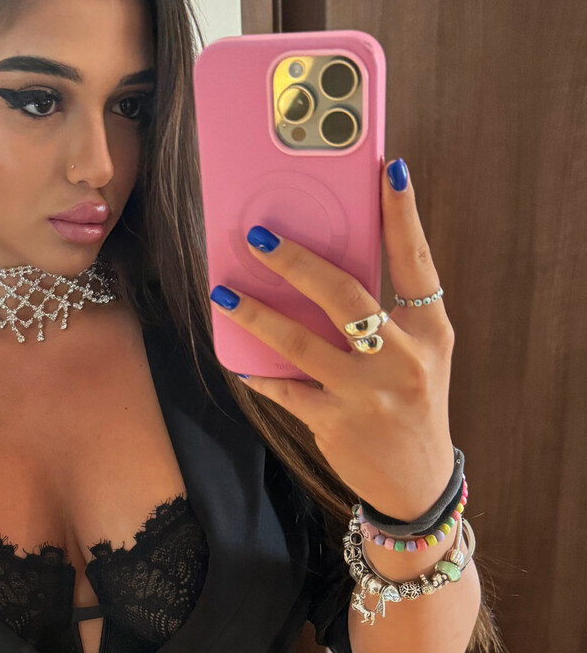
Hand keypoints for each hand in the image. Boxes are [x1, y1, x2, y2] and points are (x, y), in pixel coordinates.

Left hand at [210, 158, 456, 519]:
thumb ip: (390, 312)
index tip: (386, 170)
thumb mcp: (421, 354)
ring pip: (303, 342)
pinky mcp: (336, 423)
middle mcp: (402, 357)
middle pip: (346, 296)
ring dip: (257, 315)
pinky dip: (258, 372)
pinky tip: (236, 357)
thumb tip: (331, 261)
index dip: (402, 215)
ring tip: (224, 293)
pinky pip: (286, 390)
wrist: (415, 482)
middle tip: (258, 236)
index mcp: (430, 330)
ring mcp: (368, 392)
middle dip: (297, 262)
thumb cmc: (412, 402)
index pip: (416, 261)